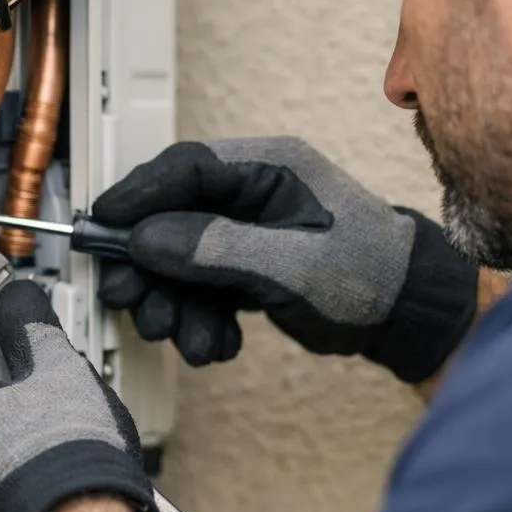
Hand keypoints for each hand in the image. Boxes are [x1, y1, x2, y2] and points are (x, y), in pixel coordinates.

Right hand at [93, 137, 479, 380]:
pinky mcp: (247, 263)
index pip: (185, 167)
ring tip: (188, 338)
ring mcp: (249, 229)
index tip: (104, 225)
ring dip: (175, 303)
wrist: (407, 317)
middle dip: (149, 265)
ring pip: (181, 258)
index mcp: (271, 168)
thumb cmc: (371, 277)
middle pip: (172, 216)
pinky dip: (200, 318)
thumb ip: (216, 249)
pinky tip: (216, 344)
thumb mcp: (292, 266)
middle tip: (132, 300)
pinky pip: (202, 285)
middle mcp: (255, 192)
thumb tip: (148, 239)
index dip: (137, 196)